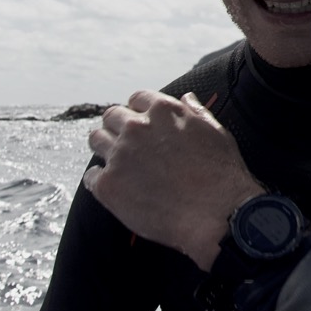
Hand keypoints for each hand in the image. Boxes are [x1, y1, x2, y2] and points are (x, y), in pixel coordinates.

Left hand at [85, 90, 266, 271]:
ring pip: (96, 140)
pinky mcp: (108, 186)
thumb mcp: (213, 130)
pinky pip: (91, 176)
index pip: (137, 99)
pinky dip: (99, 179)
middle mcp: (136, 128)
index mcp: (163, 110)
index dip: (138, 111)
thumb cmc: (219, 172)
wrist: (213, 212)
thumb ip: (195, 110)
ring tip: (114, 162)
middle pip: (111, 116)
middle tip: (124, 143)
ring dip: (104, 148)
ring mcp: (120, 156)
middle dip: (117, 126)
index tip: (140, 122)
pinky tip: (112, 186)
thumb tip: (185, 98)